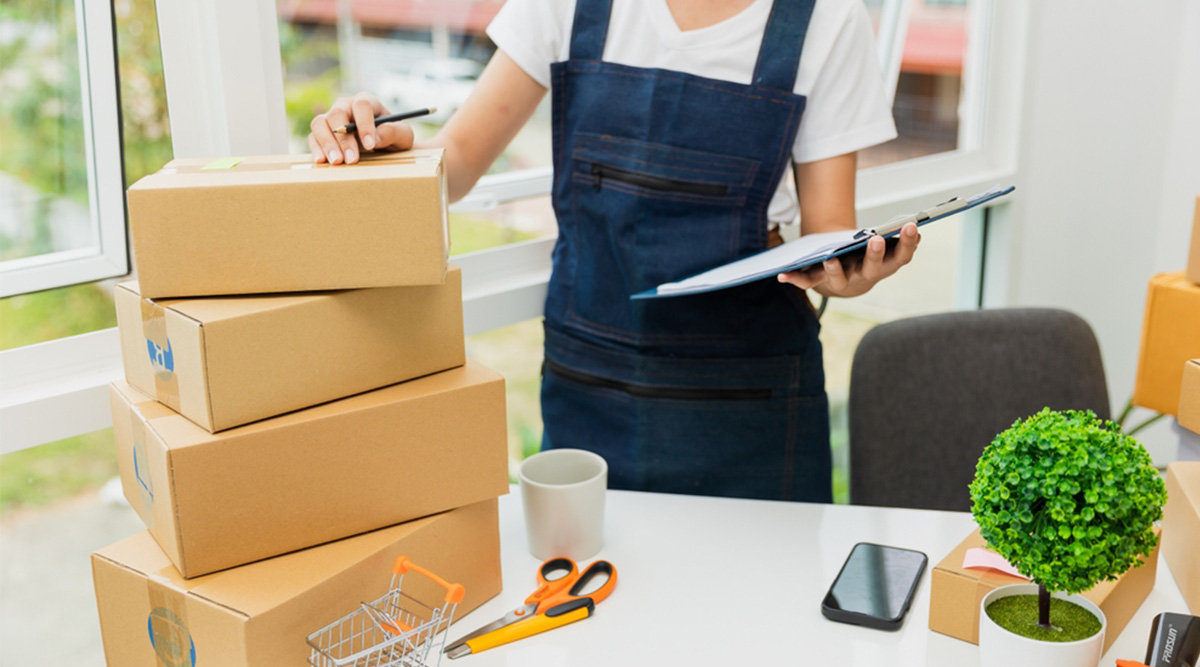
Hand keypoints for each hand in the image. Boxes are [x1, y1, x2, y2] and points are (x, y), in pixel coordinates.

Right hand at [307, 92, 414, 164]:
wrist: (384, 147)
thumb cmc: (393, 137)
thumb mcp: (403, 136)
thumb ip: (394, 132)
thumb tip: (376, 137)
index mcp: (366, 102)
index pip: (362, 105)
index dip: (365, 124)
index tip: (370, 145)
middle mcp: (346, 106)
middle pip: (337, 113)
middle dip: (344, 138)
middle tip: (352, 159)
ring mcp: (331, 119)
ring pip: (320, 123)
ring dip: (327, 143)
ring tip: (337, 162)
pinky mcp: (322, 133)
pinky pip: (313, 137)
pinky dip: (316, 149)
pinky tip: (322, 161)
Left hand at [777, 222, 920, 297]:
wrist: (843, 281)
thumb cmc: (866, 258)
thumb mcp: (884, 249)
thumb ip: (898, 241)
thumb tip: (915, 227)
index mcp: (884, 268)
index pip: (900, 258)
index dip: (908, 244)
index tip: (912, 226)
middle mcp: (864, 278)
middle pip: (872, 269)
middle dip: (875, 255)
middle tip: (877, 239)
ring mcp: (841, 282)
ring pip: (839, 280)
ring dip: (834, 270)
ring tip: (830, 258)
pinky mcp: (819, 283)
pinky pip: (806, 282)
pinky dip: (794, 280)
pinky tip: (781, 275)